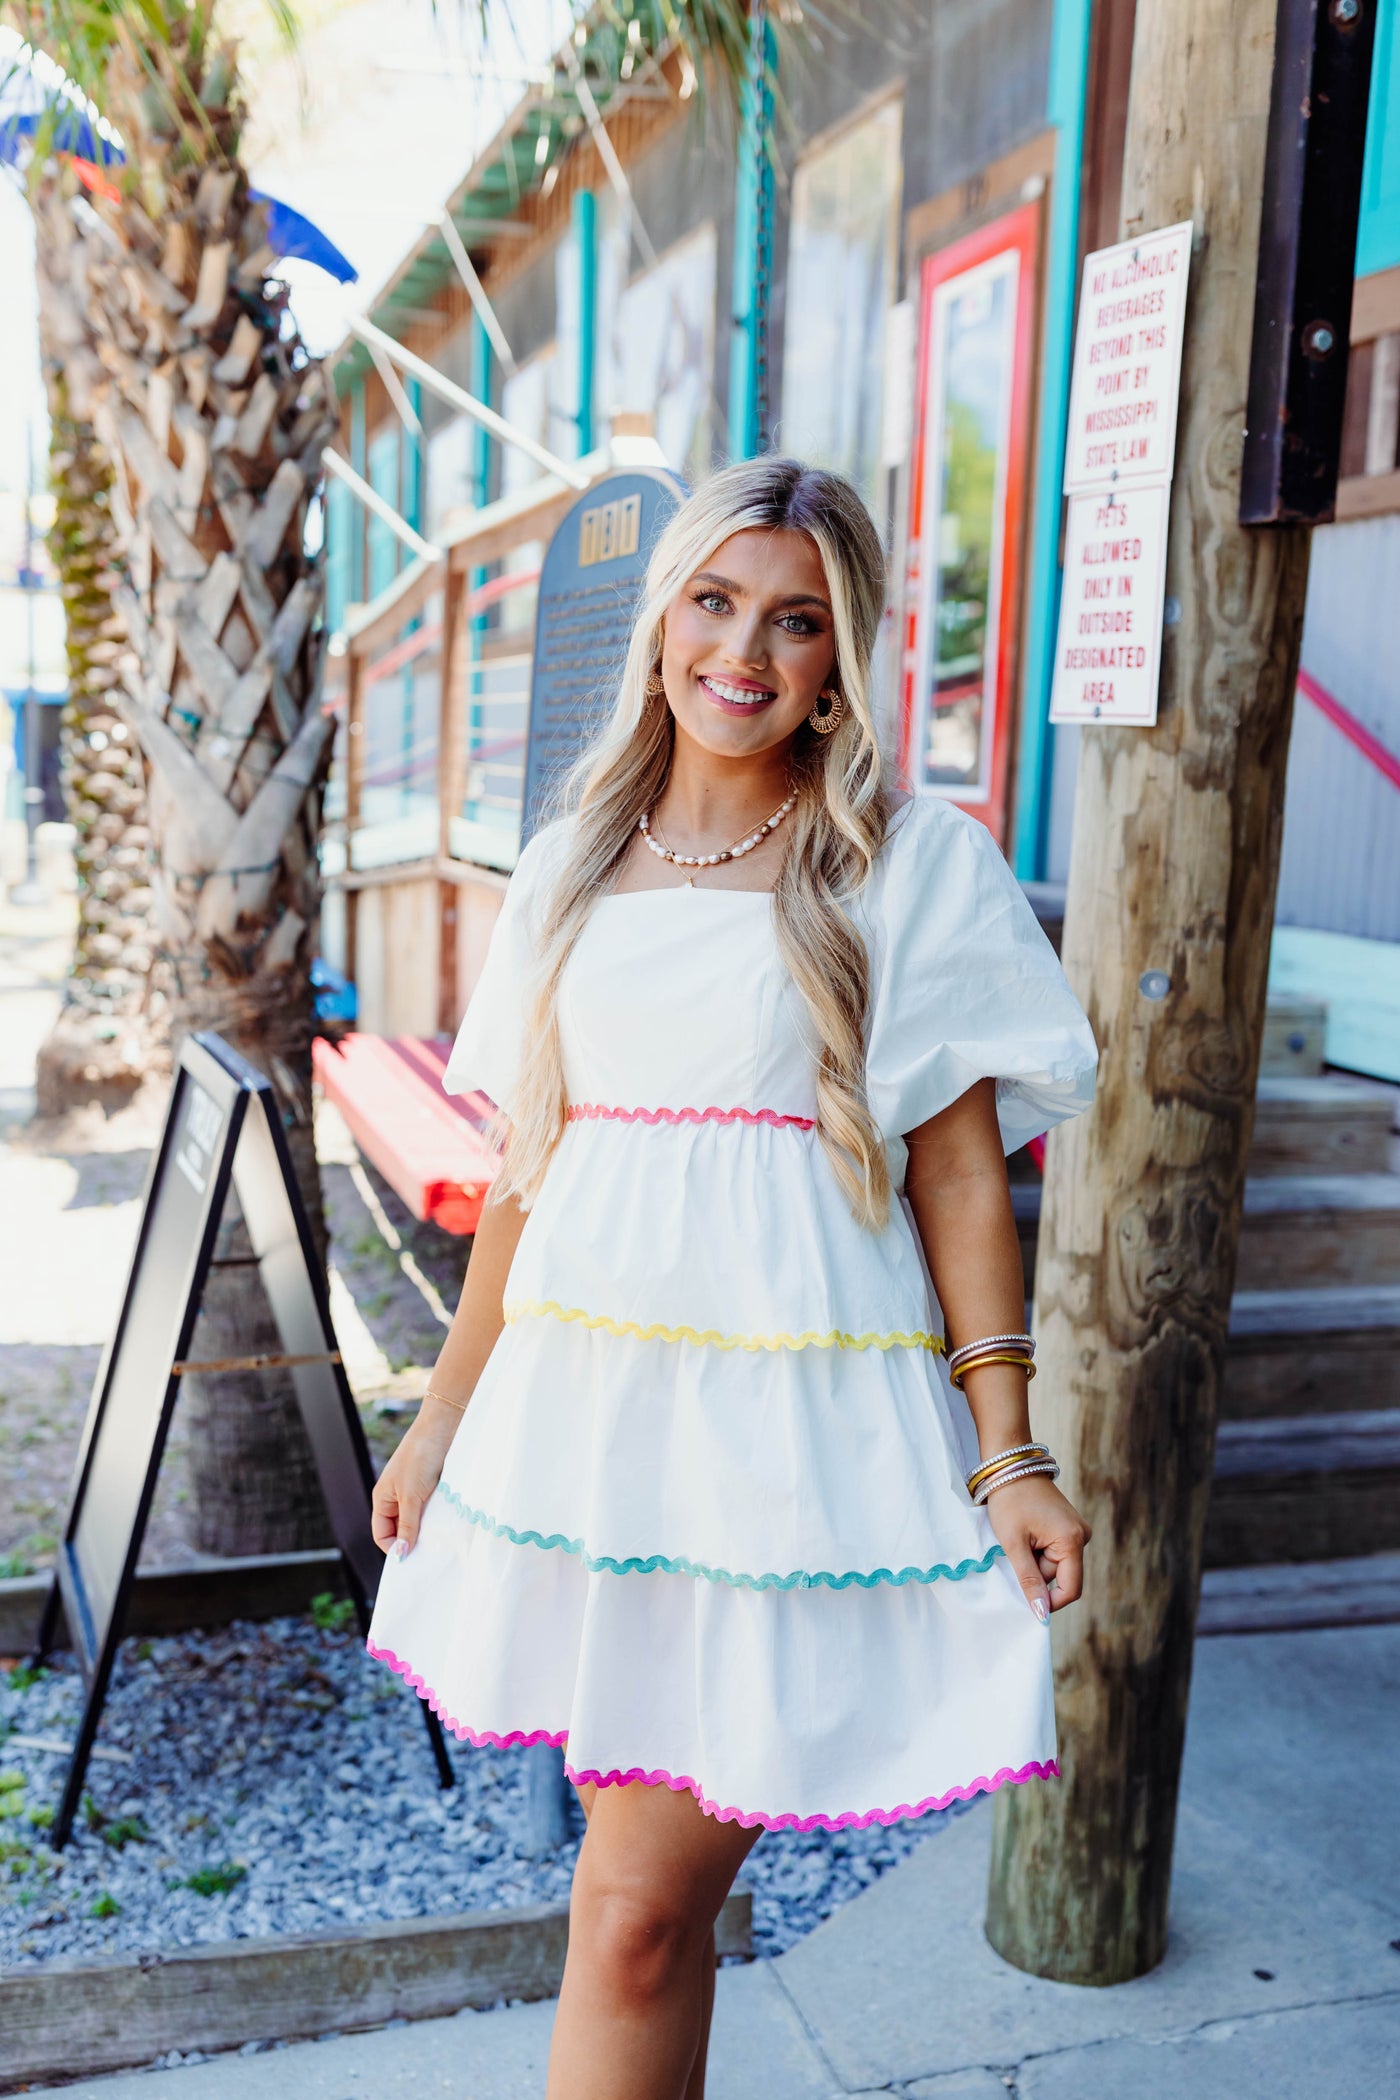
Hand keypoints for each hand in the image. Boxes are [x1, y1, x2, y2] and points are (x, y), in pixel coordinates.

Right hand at [370, 1400, 460, 1558]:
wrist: (443, 1427)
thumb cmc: (420, 1458)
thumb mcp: (411, 1496)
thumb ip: (407, 1526)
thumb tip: (400, 1555)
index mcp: (382, 1499)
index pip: (382, 1534)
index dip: (394, 1548)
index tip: (412, 1558)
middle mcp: (395, 1497)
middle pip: (398, 1530)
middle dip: (411, 1541)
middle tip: (429, 1553)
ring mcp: (413, 1492)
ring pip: (416, 1522)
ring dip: (425, 1530)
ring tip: (439, 1539)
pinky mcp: (430, 1488)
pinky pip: (430, 1511)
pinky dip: (436, 1519)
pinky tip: (446, 1524)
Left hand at [983, 1475, 1090, 1620]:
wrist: (1010, 1465)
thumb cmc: (1009, 1500)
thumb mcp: (1014, 1543)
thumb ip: (1029, 1580)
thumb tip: (1041, 1614)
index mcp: (1073, 1540)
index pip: (1070, 1589)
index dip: (1049, 1601)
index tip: (1025, 1597)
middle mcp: (1082, 1536)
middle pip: (1059, 1576)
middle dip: (1035, 1572)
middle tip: (1013, 1551)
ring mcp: (1076, 1530)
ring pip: (1054, 1565)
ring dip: (1034, 1560)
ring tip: (1018, 1537)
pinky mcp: (1068, 1526)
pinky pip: (1054, 1551)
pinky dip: (1037, 1550)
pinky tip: (1025, 1534)